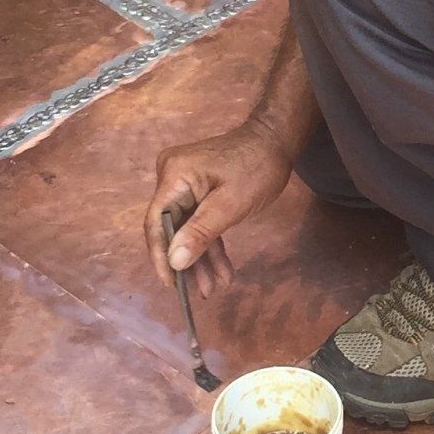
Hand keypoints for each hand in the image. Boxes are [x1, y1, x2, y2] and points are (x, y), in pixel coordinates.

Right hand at [144, 121, 292, 297]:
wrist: (277, 141)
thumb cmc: (257, 168)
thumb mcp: (231, 204)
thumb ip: (200, 233)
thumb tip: (173, 262)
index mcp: (174, 176)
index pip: (156, 222)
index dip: (160, 255)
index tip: (170, 284)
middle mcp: (172, 179)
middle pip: (171, 229)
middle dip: (187, 262)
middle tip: (199, 292)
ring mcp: (185, 185)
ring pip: (187, 230)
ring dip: (202, 259)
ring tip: (214, 288)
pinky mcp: (199, 192)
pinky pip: (200, 223)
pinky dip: (211, 246)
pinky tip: (221, 272)